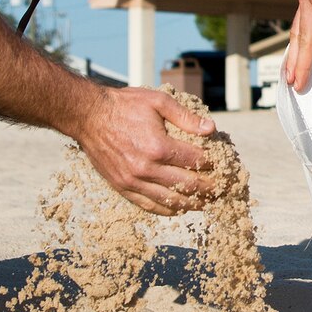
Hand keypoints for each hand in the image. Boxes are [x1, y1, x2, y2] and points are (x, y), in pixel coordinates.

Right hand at [73, 87, 214, 215]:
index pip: (195, 161)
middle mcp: (146, 169)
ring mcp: (133, 182)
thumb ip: (185, 117)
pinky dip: (168, 210)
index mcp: (158, 147)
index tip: (223, 165)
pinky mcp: (122, 187)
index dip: (213, 164)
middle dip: (209, 188)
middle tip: (223, 189)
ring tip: (207, 203)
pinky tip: (180, 208)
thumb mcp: (157, 102)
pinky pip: (149, 206)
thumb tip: (211, 129)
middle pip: (188, 185)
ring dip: (192, 204)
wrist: (88, 116)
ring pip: (170, 201)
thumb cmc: (124, 105)